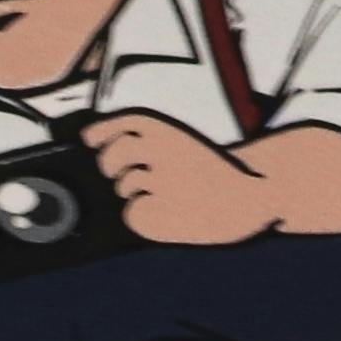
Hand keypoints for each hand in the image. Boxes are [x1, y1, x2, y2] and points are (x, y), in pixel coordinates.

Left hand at [86, 110, 283, 246]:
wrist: (254, 197)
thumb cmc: (211, 171)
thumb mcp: (178, 140)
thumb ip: (135, 135)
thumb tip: (86, 137)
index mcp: (168, 129)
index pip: (122, 123)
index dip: (103, 132)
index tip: (92, 141)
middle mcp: (160, 150)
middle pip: (111, 158)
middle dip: (113, 167)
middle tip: (137, 173)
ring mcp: (158, 182)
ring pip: (124, 187)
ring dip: (139, 192)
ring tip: (174, 193)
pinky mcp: (158, 212)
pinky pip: (132, 214)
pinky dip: (144, 216)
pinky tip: (170, 213)